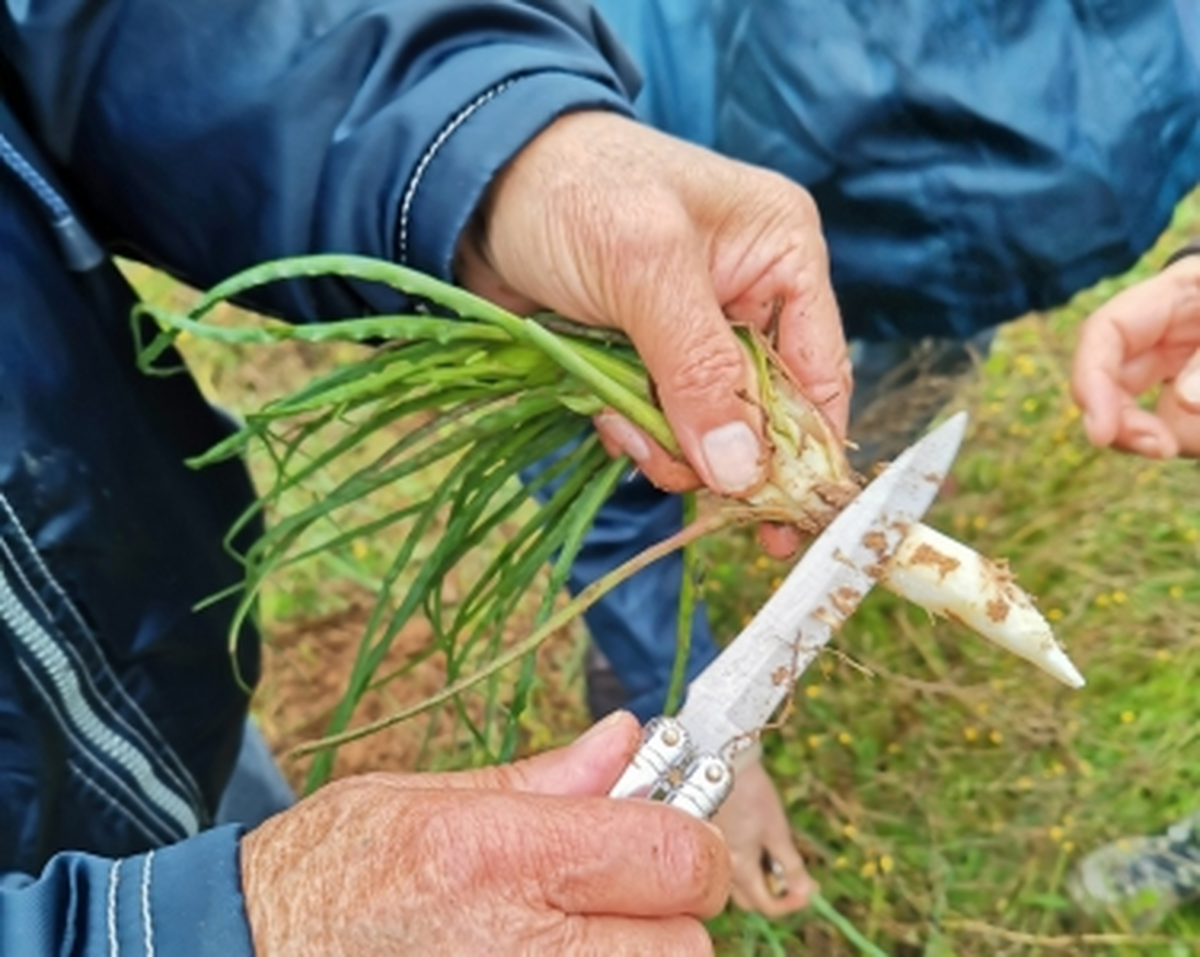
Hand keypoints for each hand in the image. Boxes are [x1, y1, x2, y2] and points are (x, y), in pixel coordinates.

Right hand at [240, 712, 728, 954]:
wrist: (246, 953)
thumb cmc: (330, 873)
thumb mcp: (425, 798)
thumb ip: (543, 779)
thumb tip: (626, 739)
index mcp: (499, 855)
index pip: (675, 856)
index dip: (692, 843)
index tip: (671, 836)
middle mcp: (517, 946)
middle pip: (685, 943)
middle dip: (667, 916)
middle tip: (614, 899)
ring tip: (569, 936)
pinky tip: (539, 955)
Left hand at [457, 112, 849, 554]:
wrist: (476, 186)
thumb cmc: (572, 194)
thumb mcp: (644, 267)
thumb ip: (698, 368)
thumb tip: (742, 470)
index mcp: (781, 255)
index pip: (820, 371)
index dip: (808, 451)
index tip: (785, 523)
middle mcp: (748, 296)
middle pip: (762, 412)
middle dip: (718, 449)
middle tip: (676, 472)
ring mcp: (693, 331)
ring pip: (705, 426)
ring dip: (664, 442)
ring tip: (620, 425)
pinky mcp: (645, 356)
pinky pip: (657, 420)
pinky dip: (631, 429)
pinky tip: (602, 415)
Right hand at [713, 757, 816, 915]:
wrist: (719, 758)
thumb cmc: (751, 793)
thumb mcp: (777, 830)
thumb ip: (791, 866)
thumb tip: (807, 894)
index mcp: (739, 869)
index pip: (767, 906)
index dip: (792, 903)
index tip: (810, 888)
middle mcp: (719, 865)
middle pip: (748, 899)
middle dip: (773, 892)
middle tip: (790, 871)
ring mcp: (710, 850)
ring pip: (735, 881)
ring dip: (757, 876)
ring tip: (771, 849)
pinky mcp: (705, 834)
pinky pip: (725, 860)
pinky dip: (743, 858)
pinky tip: (752, 835)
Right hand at [1072, 255, 1199, 457]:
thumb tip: (1186, 403)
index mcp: (1179, 293)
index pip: (1107, 332)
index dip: (1092, 380)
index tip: (1101, 433)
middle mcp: (1166, 329)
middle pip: (1109, 377)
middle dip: (1120, 419)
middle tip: (1159, 450)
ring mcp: (1179, 361)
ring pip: (1134, 408)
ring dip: (1152, 435)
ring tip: (1183, 443)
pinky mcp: (1193, 393)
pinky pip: (1174, 424)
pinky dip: (1181, 437)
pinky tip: (1190, 437)